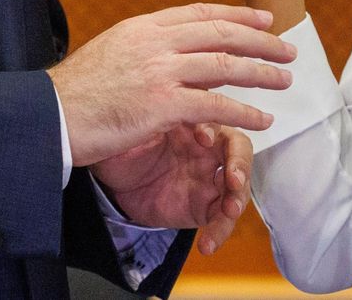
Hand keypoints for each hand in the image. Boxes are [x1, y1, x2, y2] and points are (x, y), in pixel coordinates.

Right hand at [50, 3, 294, 166]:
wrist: (50, 115)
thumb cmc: (78, 93)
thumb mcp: (114, 54)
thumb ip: (150, 51)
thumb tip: (189, 58)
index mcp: (143, 28)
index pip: (201, 13)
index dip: (237, 14)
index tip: (264, 17)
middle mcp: (155, 42)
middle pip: (221, 33)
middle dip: (260, 40)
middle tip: (287, 49)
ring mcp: (159, 71)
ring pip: (226, 65)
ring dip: (261, 73)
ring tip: (284, 80)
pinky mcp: (161, 104)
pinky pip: (215, 105)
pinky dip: (244, 112)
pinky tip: (262, 120)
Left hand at [91, 124, 252, 256]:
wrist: (111, 180)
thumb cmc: (124, 145)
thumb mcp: (132, 129)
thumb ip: (151, 120)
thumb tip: (158, 106)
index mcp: (193, 125)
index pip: (215, 118)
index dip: (215, 128)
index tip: (202, 138)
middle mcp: (207, 151)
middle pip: (239, 153)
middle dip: (240, 165)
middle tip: (234, 179)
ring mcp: (207, 179)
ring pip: (237, 188)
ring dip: (238, 200)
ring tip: (229, 212)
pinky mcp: (203, 207)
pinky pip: (220, 219)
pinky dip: (219, 231)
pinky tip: (208, 244)